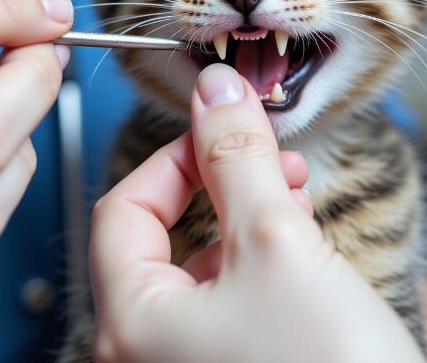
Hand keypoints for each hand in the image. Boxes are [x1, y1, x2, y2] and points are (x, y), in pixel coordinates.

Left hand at [90, 64, 424, 362]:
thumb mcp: (275, 242)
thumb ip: (238, 158)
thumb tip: (217, 91)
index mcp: (134, 323)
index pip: (125, 207)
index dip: (175, 159)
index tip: (220, 132)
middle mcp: (152, 348)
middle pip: (166, 229)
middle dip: (221, 181)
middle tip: (265, 156)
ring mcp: (195, 360)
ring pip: (207, 257)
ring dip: (249, 211)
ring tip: (293, 192)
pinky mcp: (240, 361)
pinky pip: (236, 289)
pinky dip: (265, 251)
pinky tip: (301, 238)